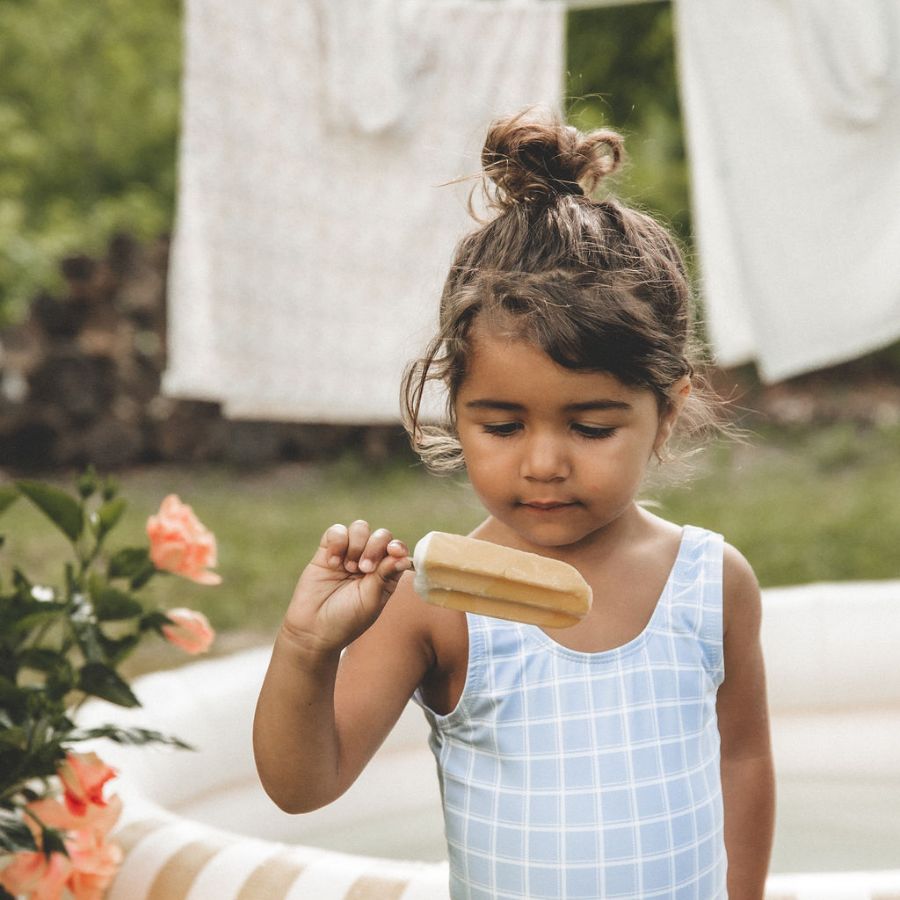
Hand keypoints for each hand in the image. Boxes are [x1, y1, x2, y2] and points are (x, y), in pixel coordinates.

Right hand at [282, 521, 410, 655]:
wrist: (313, 630)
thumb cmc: (346, 620)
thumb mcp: (371, 601)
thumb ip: (385, 576)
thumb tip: (403, 557)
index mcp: (385, 574)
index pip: (397, 550)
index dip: (397, 547)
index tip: (393, 551)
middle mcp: (369, 561)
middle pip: (381, 535)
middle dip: (375, 547)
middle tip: (364, 569)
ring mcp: (348, 555)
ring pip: (360, 528)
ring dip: (357, 544)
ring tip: (349, 567)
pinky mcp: (327, 551)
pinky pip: (336, 531)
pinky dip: (337, 542)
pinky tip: (332, 563)